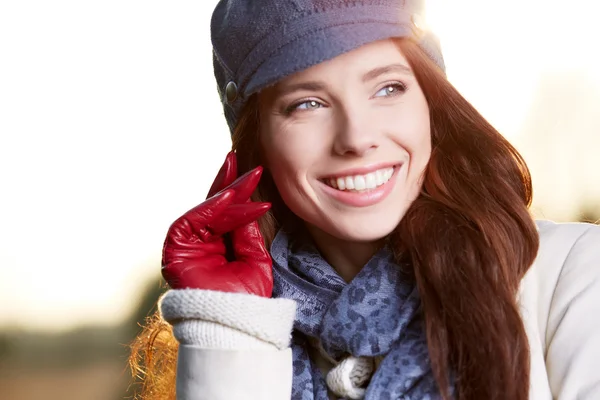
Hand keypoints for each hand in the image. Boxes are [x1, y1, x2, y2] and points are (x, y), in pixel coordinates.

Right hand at [161, 152, 272, 296]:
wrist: (237, 324)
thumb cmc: (247, 297)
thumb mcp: (253, 258)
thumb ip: (246, 231)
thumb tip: (245, 201)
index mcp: (218, 245)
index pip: (227, 213)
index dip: (238, 192)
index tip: (253, 172)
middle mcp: (200, 242)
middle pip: (213, 205)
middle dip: (228, 181)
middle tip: (240, 157)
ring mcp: (187, 245)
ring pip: (206, 209)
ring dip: (228, 192)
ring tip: (249, 178)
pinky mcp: (176, 248)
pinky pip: (193, 220)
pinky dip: (211, 207)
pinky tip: (230, 195)